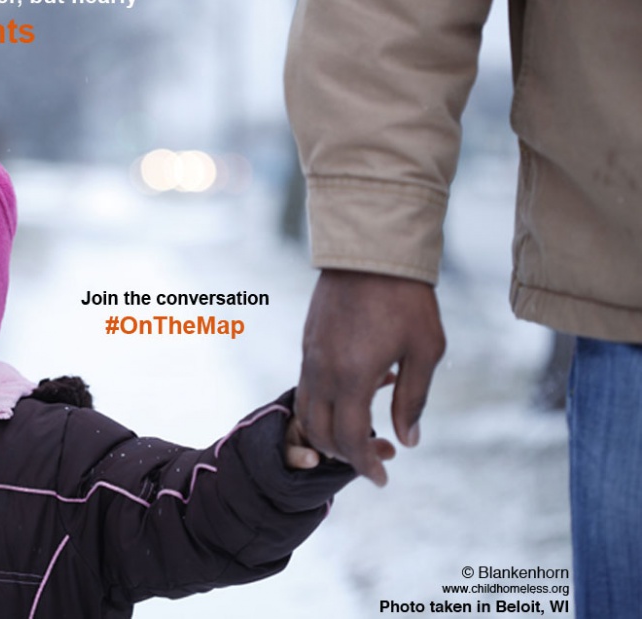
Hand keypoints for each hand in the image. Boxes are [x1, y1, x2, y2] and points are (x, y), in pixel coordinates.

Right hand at [295, 270, 445, 484]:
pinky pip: (306, 387)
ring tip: (358, 435)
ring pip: (307, 411)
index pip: (350, 440)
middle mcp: (323, 372)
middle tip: (374, 458)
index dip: (365, 466)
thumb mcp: (425, 351)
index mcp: (352, 378)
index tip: (381, 479)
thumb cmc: (406, 298)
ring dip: (328, 433)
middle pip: (321, 433)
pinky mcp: (308, 343)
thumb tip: (409, 440)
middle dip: (345, 455)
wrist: (370, 250)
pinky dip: (323, 407)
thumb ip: (413, 399)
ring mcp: (310, 357)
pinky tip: (350, 399)